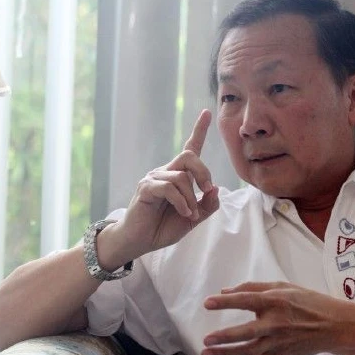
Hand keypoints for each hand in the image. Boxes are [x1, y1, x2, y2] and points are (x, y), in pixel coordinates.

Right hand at [98, 110, 219, 267]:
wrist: (139, 242)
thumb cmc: (163, 228)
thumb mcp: (192, 219)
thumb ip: (206, 206)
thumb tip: (216, 189)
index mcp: (178, 176)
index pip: (190, 148)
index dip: (199, 130)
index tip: (206, 112)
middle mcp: (166, 172)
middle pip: (190, 155)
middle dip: (204, 172)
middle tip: (208, 190)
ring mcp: (154, 178)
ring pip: (182, 177)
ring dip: (191, 199)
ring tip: (190, 215)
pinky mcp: (146, 188)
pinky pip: (169, 188)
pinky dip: (182, 202)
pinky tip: (184, 213)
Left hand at [201, 282, 341, 354]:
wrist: (332, 325)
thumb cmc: (306, 302)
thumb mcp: (282, 286)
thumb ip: (253, 287)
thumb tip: (225, 291)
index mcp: (275, 301)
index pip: (246, 300)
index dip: (225, 302)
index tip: (207, 303)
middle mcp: (275, 322)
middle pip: (245, 332)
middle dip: (223, 338)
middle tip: (206, 340)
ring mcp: (277, 342)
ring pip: (248, 352)